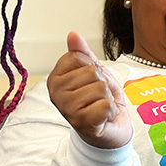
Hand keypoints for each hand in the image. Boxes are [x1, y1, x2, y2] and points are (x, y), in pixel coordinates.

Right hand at [48, 32, 133, 149]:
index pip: (78, 57)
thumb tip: (73, 34)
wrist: (109, 131)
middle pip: (91, 72)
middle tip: (97, 98)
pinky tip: (103, 118)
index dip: (92, 67)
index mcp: (55, 79)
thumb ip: (83, 54)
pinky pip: (105, 105)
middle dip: (102, 84)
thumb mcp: (93, 73)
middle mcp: (56, 94)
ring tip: (100, 108)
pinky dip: (111, 111)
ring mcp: (67, 109)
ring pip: (100, 88)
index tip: (90, 82)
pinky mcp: (81, 123)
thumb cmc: (99, 101)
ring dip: (107, 99)